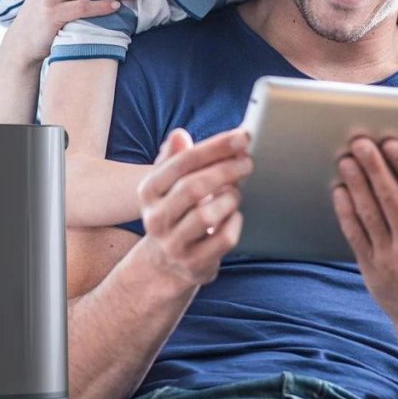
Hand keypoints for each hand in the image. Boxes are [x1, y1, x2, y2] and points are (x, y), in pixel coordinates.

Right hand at [137, 128, 251, 290]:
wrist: (165, 263)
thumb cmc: (176, 212)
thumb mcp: (169, 185)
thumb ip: (177, 158)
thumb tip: (179, 135)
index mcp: (149, 191)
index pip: (182, 162)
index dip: (215, 147)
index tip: (242, 137)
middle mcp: (156, 218)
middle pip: (193, 187)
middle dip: (226, 170)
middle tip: (248, 162)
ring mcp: (174, 243)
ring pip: (207, 215)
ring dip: (230, 198)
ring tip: (236, 192)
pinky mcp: (194, 263)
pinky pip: (223, 239)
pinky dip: (235, 222)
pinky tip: (234, 215)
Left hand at [332, 137, 397, 342]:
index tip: (392, 144)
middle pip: (389, 197)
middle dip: (373, 167)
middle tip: (360, 143)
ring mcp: (389, 256)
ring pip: (368, 212)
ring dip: (356, 183)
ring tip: (346, 160)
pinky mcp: (370, 267)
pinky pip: (355, 234)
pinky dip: (346, 211)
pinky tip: (340, 191)